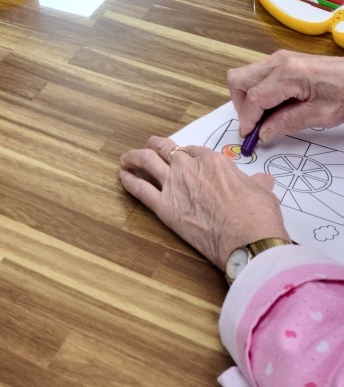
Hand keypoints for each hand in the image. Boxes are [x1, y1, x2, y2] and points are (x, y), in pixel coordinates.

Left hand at [120, 136, 286, 268]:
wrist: (249, 240)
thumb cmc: (259, 217)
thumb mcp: (263, 194)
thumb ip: (258, 184)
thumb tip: (264, 181)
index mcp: (213, 161)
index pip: (192, 150)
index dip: (185, 153)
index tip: (183, 157)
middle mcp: (189, 167)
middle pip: (165, 149)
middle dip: (155, 146)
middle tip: (149, 147)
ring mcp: (174, 185)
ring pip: (146, 161)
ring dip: (134, 157)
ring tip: (126, 158)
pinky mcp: (165, 207)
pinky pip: (141, 190)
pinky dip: (130, 181)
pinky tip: (123, 177)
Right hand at [229, 50, 343, 142]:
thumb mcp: (320, 115)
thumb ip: (288, 122)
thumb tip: (263, 132)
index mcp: (289, 74)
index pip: (254, 97)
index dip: (247, 119)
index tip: (248, 136)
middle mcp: (279, 61)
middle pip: (239, 79)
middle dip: (241, 105)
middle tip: (254, 125)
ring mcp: (279, 58)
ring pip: (244, 75)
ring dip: (247, 98)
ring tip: (264, 117)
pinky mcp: (282, 60)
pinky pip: (257, 74)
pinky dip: (256, 91)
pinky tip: (272, 106)